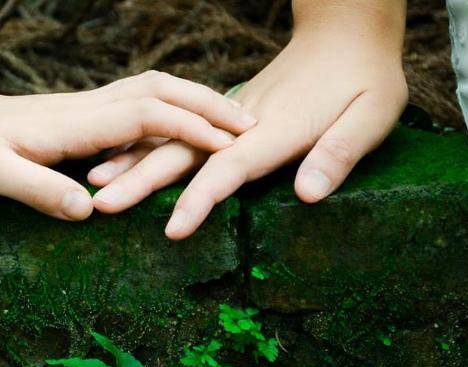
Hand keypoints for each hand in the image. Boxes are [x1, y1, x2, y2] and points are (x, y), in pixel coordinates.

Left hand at [0, 71, 257, 220]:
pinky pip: (142, 103)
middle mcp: (89, 108)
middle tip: (250, 126)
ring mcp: (89, 107)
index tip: (228, 146)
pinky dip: (176, 108)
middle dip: (207, 105)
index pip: (144, 115)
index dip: (188, 128)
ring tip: (233, 123)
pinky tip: (189, 125)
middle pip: (161, 91)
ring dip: (196, 101)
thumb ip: (35, 189)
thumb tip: (87, 210)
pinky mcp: (87, 114)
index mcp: (73, 123)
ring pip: (155, 91)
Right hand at [88, 2, 407, 238]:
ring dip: (134, 160)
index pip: (229, 167)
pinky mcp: (232, 113)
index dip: (201, 200)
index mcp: (277, 128)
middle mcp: (245, 121)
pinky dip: (149, 145)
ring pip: (174, 138)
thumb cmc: (367, 79)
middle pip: (184, 150)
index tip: (172, 231)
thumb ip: (338, 153)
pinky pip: (183, 131)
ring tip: (95, 182)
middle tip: (101, 204)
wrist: (346, 34)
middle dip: (142, 180)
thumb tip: (307, 195)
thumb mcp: (372, 116)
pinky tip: (126, 156)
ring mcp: (234, 115)